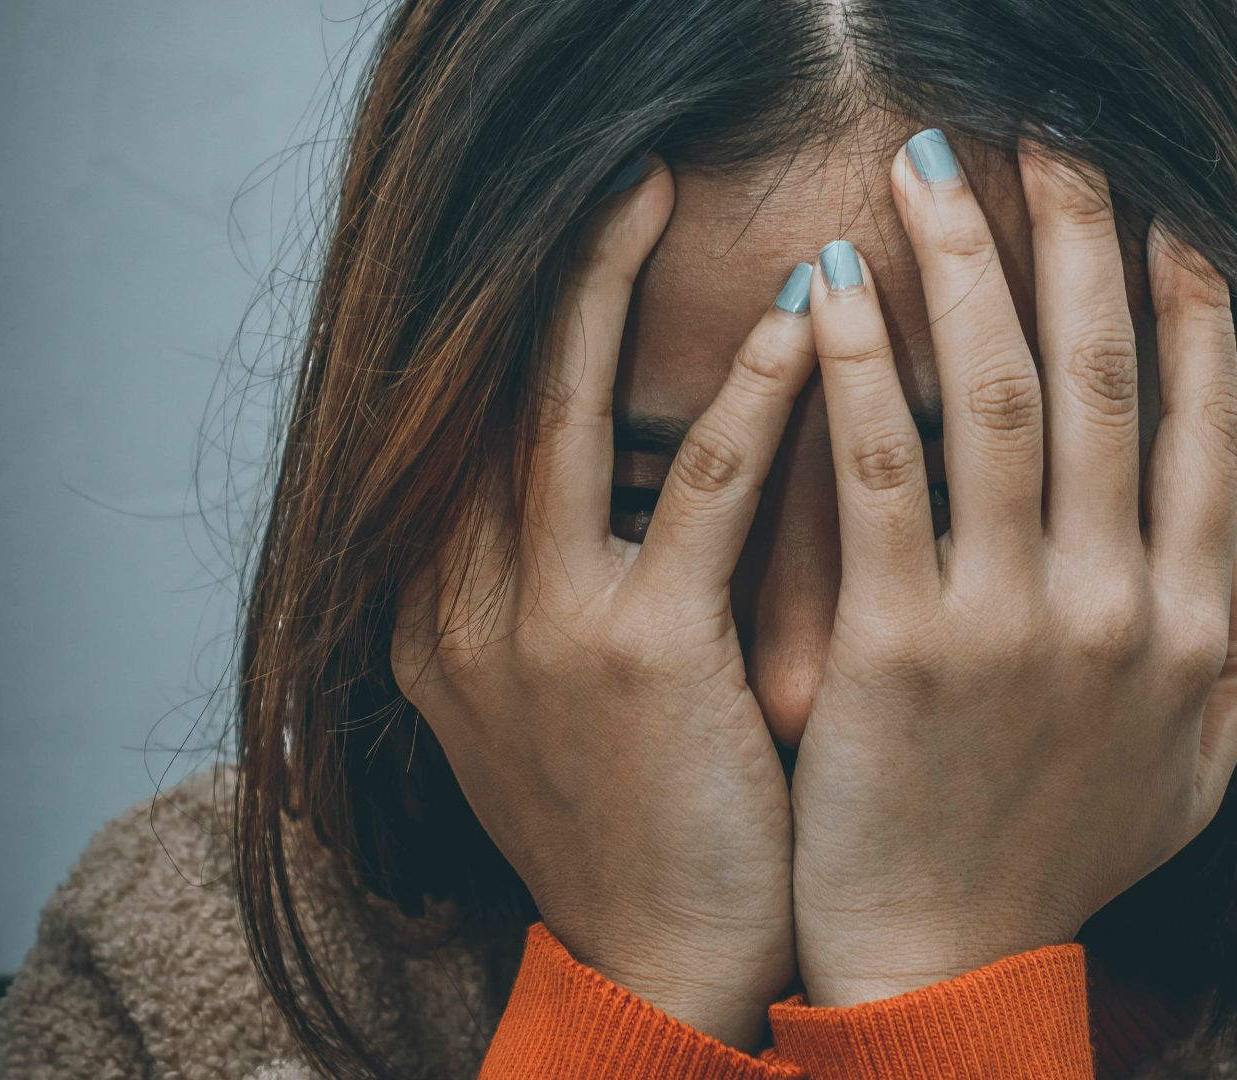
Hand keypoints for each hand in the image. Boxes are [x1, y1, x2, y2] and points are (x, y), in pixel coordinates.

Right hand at [389, 158, 814, 1050]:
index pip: (464, 432)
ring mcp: (537, 628)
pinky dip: (750, 397)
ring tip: (664, 195)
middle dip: (553, 275)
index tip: (581, 244)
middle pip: (492, 395)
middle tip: (620, 182)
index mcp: (434, 617)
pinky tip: (801, 326)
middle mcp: (458, 608)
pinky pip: (701, 490)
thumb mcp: (552, 702)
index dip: (519, 325)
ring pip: (564, 412)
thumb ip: (550, 589)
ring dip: (614, 290)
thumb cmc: (635, 826)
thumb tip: (627, 474)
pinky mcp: (637, 655)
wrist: (659, 968)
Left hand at [788, 132, 1236, 1005]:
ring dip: (967, 265)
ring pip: (996, 396)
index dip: (1190, 307)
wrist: (946, 964)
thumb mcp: (1198, 766)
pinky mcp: (900, 645)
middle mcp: (1120, 606)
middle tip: (1052, 140)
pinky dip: (856, 366)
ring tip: (932, 169)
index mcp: (1195, 622)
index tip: (1167, 217)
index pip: (1204, 425)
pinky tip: (829, 284)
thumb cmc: (1061, 857)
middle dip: (1081, 240)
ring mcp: (1012, 622)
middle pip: (1103, 377)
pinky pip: (879, 471)